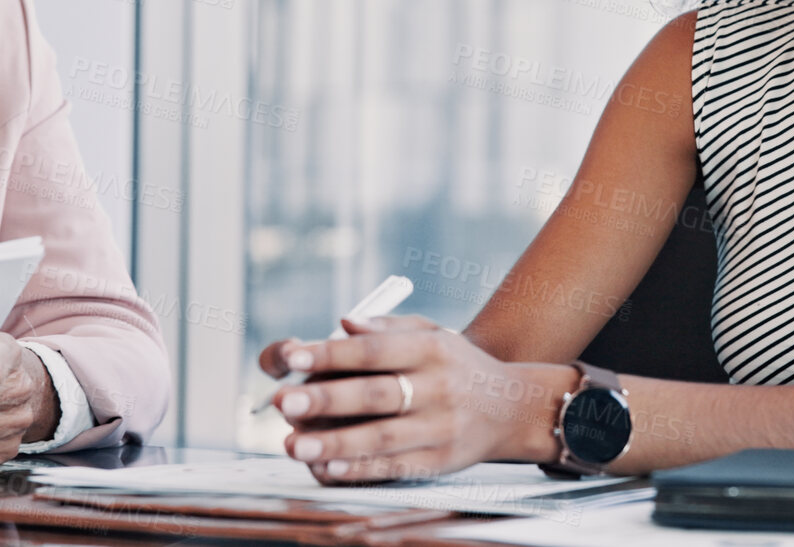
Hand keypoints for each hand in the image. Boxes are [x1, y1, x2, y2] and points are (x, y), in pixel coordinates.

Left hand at [257, 315, 568, 483]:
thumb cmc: (455, 366)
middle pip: (376, 394)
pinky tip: (326, 468)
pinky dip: (358, 470)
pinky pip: (393, 467)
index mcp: (433, 349)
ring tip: (293, 444)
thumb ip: (386, 328)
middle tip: (283, 402)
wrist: (510, 408)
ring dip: (334, 443)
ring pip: (381, 438)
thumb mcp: (432, 334)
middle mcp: (438, 388)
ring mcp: (440, 428)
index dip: (333, 353)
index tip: (293, 355)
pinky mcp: (438, 461)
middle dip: (326, 399)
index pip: (376, 350)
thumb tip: (343, 323)